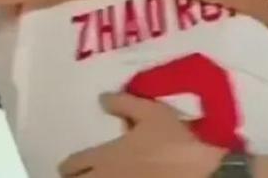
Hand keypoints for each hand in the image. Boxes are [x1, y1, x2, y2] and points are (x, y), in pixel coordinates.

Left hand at [59, 93, 222, 177]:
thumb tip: (102, 98)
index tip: (73, 163)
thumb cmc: (172, 139)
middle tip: (83, 173)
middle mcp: (104, 177)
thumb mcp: (151, 112)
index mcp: (105, 156)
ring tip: (100, 176)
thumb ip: (124, 103)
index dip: (70, 164)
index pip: (71, 165)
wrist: (197, 168)